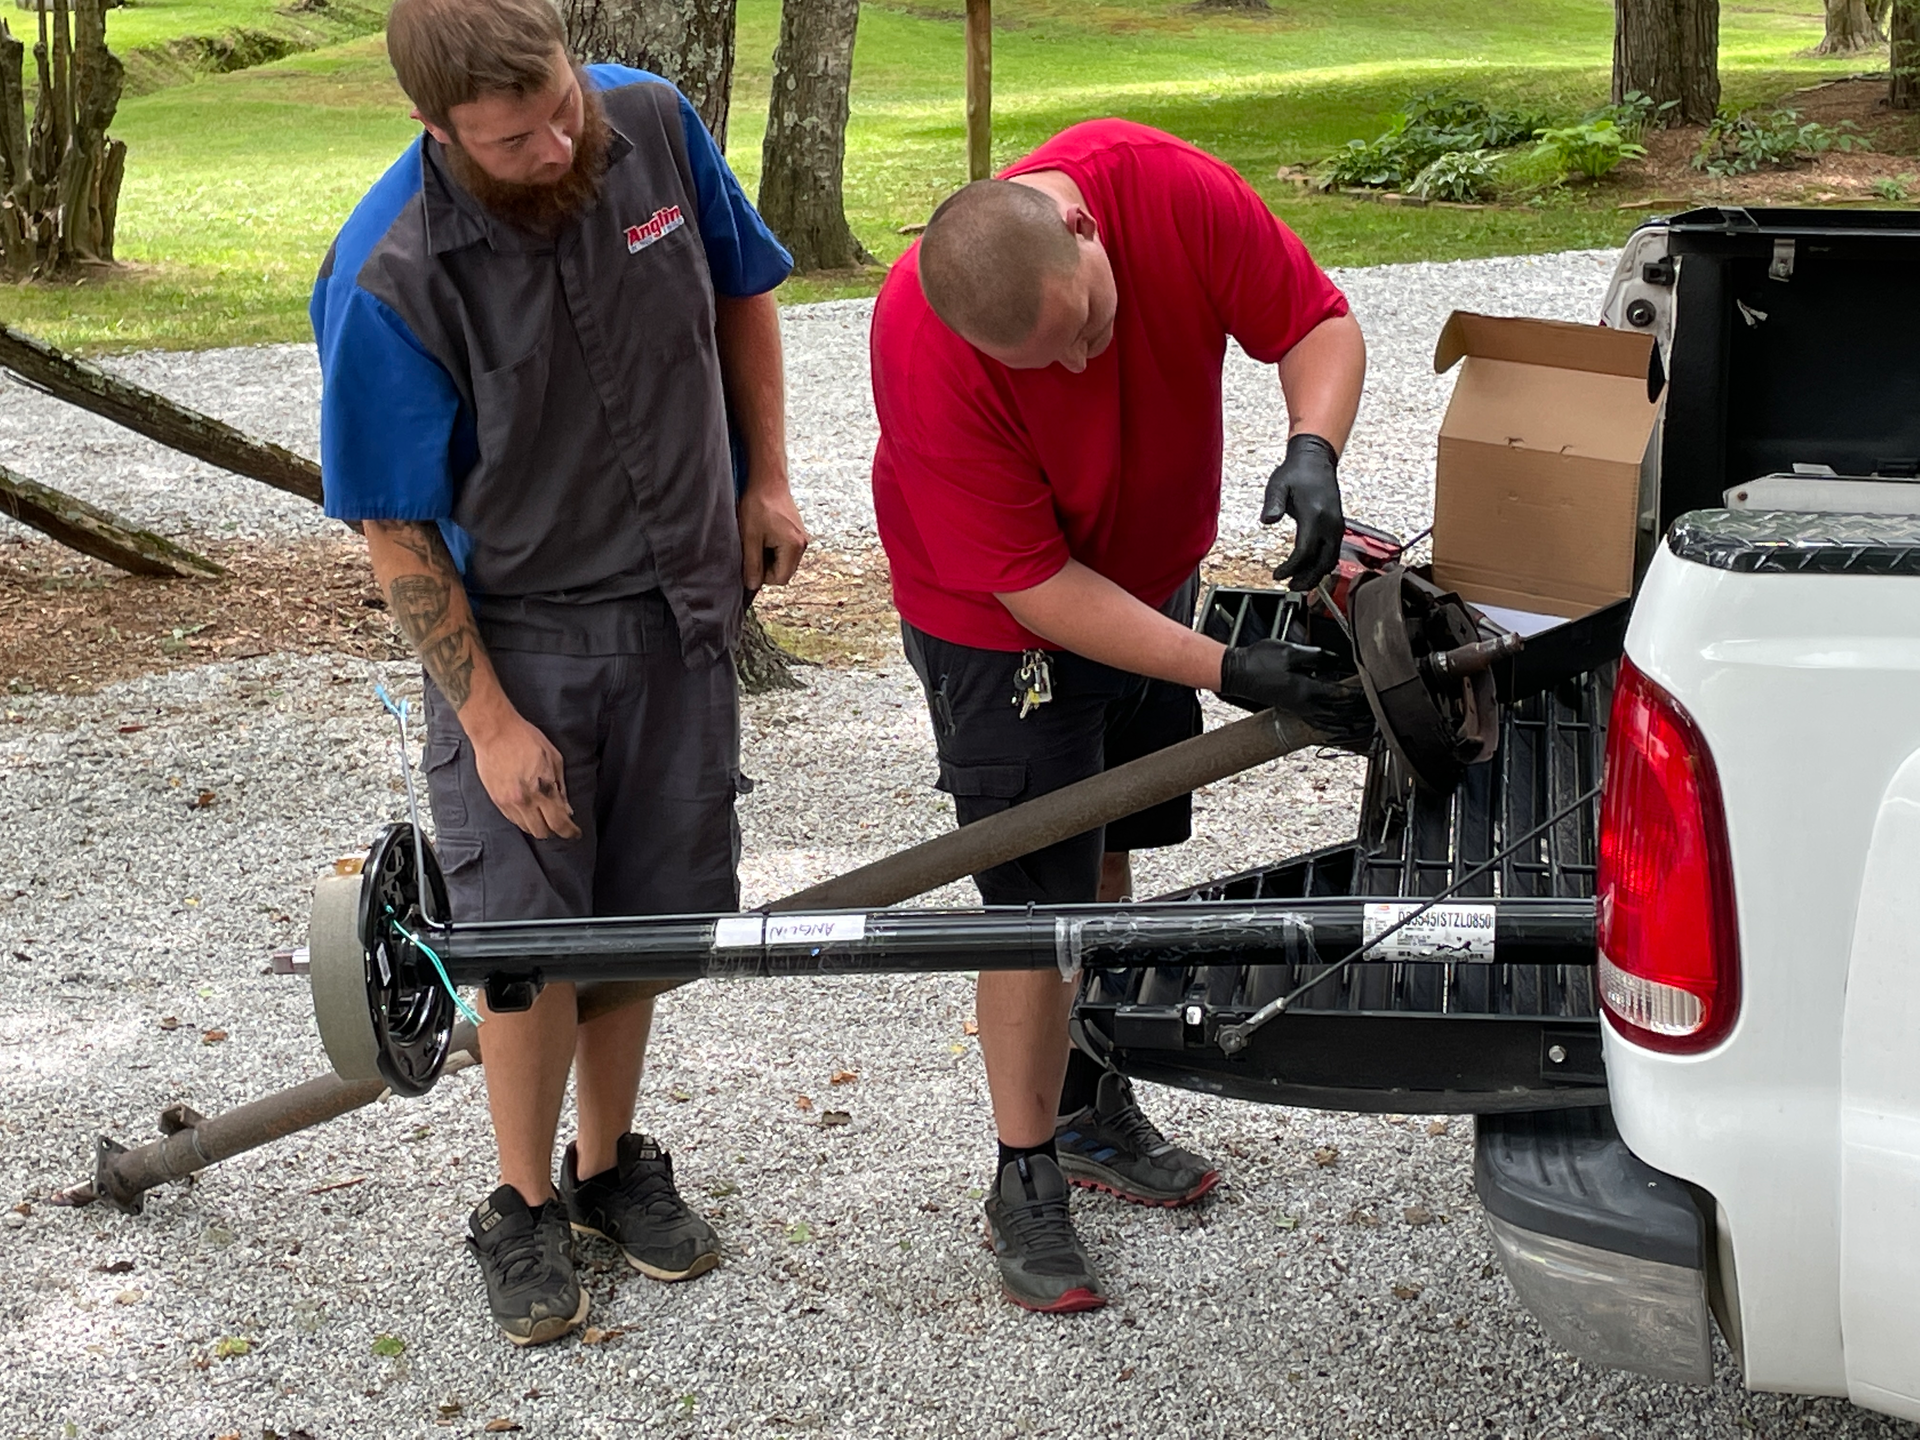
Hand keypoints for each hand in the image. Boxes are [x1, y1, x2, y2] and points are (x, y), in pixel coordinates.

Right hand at [467, 710, 580, 839]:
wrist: (494, 732)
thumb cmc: (526, 739)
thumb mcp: (554, 759)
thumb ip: (561, 787)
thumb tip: (566, 808)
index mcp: (542, 789)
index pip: (559, 822)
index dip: (570, 832)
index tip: (575, 833)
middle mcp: (525, 800)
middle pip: (542, 832)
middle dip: (554, 831)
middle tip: (560, 824)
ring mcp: (508, 802)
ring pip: (526, 828)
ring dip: (538, 826)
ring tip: (544, 817)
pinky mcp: (496, 801)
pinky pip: (513, 820)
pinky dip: (524, 820)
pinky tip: (529, 811)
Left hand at [738, 477, 809, 589]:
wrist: (768, 480)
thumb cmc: (758, 504)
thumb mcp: (750, 537)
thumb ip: (752, 564)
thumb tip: (752, 585)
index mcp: (794, 546)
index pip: (780, 579)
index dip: (763, 575)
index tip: (751, 558)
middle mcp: (803, 544)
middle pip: (784, 572)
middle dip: (767, 565)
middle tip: (753, 547)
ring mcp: (802, 537)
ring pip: (784, 561)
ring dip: (769, 556)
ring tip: (759, 537)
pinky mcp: (797, 532)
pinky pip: (786, 550)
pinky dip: (773, 547)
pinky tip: (765, 532)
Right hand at [1218, 639, 1373, 733]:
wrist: (1237, 673)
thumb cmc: (1259, 660)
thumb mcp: (1290, 652)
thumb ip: (1317, 656)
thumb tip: (1337, 660)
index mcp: (1306, 690)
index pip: (1341, 695)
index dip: (1359, 694)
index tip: (1374, 689)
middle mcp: (1304, 705)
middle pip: (1340, 714)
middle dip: (1361, 713)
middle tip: (1378, 711)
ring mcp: (1299, 710)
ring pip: (1331, 723)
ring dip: (1350, 725)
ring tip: (1367, 726)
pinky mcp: (1293, 710)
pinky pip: (1318, 725)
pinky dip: (1332, 730)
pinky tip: (1339, 731)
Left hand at [1260, 433, 1343, 590]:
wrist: (1316, 460)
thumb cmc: (1296, 472)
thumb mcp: (1278, 485)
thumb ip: (1273, 504)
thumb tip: (1267, 521)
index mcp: (1315, 515)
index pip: (1305, 552)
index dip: (1291, 568)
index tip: (1277, 575)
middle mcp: (1330, 523)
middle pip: (1322, 563)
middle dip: (1306, 579)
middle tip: (1290, 587)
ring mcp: (1337, 526)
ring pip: (1331, 560)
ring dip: (1316, 575)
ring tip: (1298, 583)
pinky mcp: (1338, 527)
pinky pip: (1334, 553)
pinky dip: (1323, 565)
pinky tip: (1309, 570)